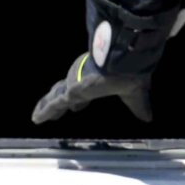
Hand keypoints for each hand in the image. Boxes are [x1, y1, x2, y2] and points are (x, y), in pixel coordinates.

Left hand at [32, 56, 152, 125]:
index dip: (80, 98)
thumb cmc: (131, 74)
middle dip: (63, 101)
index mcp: (98, 79)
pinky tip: (36, 120)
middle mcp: (83, 80)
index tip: (78, 105)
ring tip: (39, 115)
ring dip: (48, 106)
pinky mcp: (69, 92)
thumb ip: (140, 107)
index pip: (86, 90)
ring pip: (56, 98)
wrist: (124, 64)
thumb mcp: (135, 96)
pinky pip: (53, 104)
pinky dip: (44, 112)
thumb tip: (149, 118)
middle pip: (68, 92)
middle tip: (57, 109)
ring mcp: (74, 85)